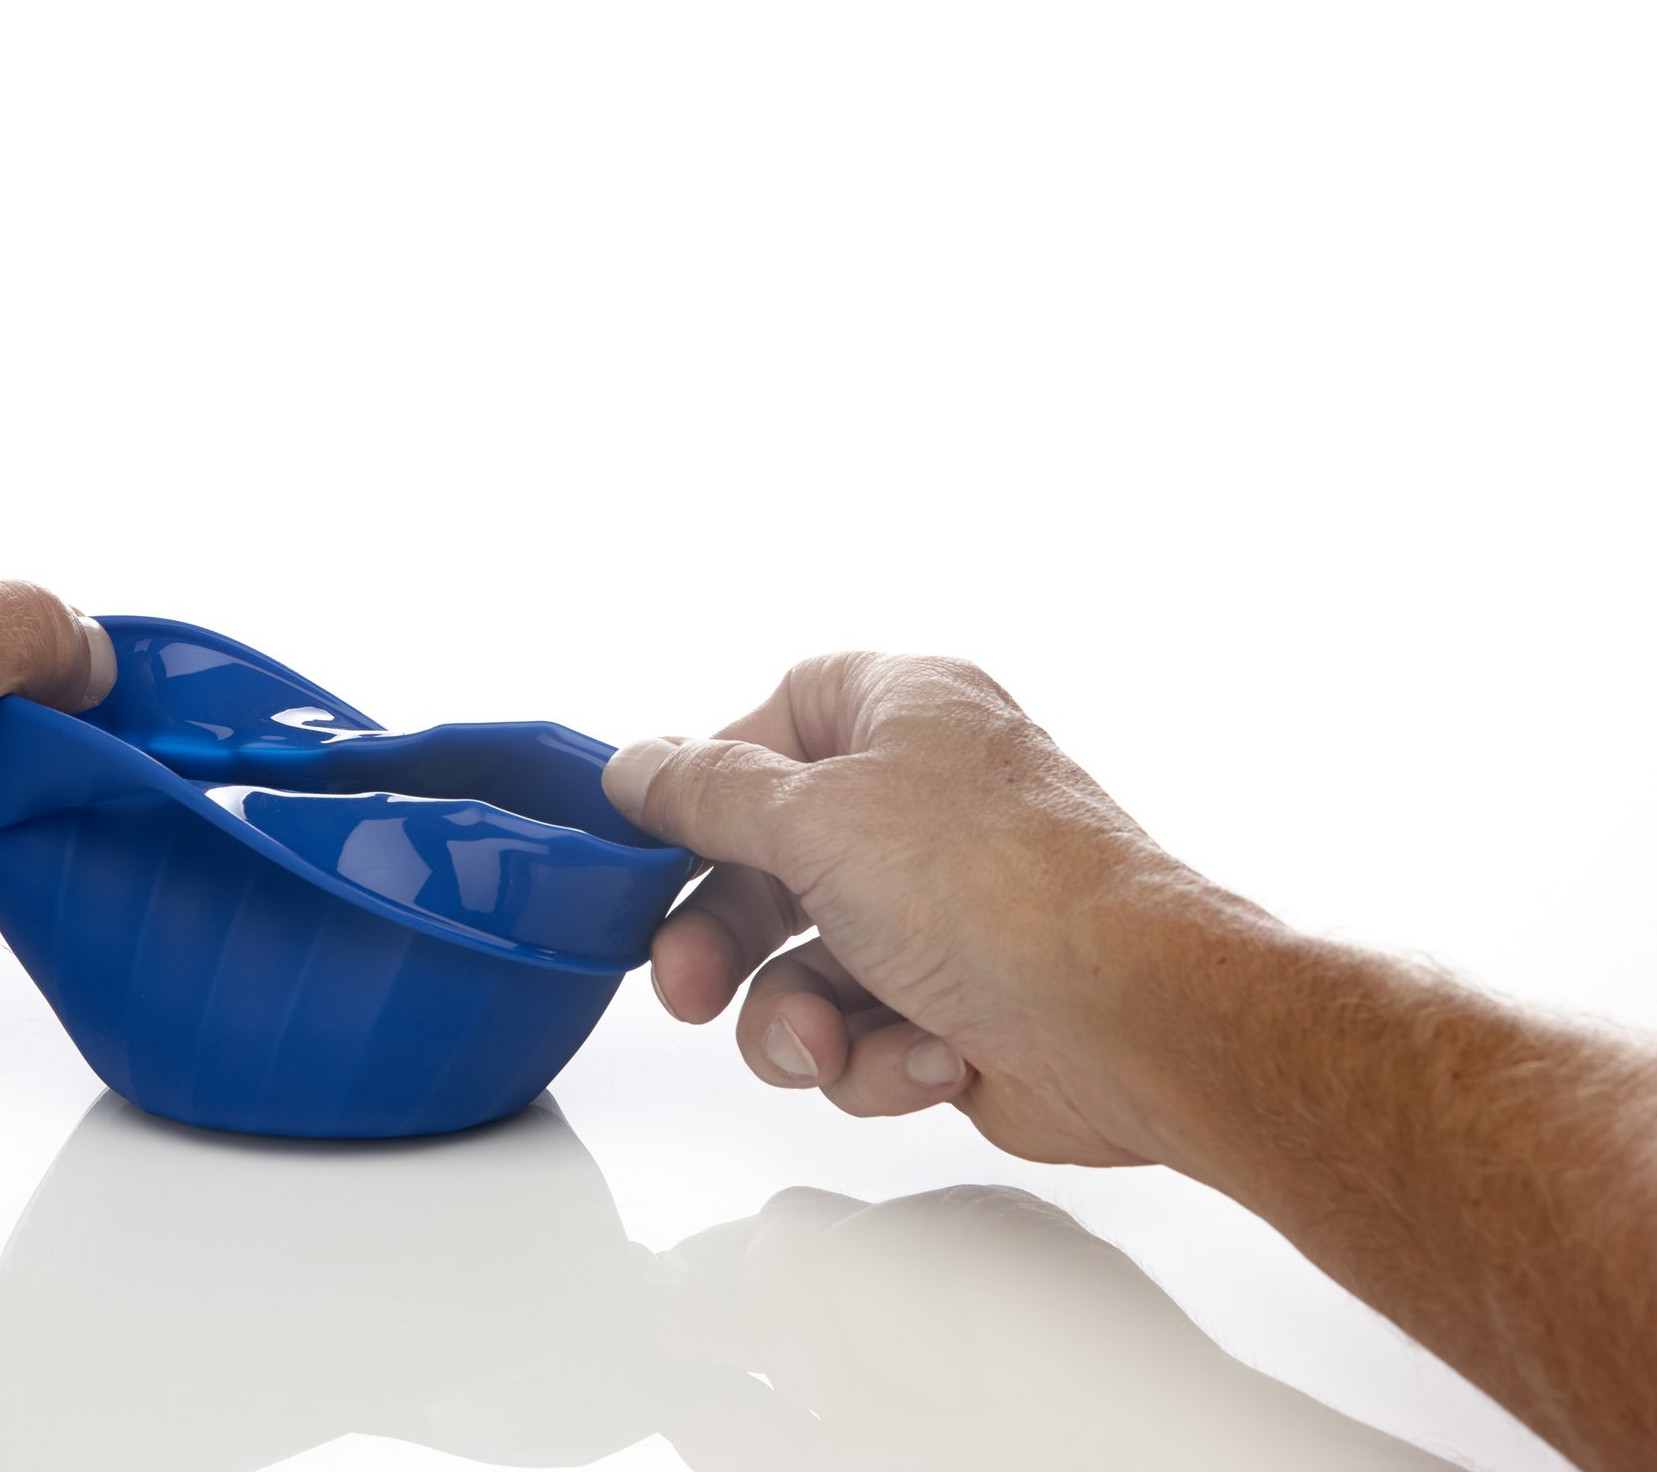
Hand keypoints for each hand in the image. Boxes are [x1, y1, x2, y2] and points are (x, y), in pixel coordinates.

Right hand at [601, 653, 1250, 1166]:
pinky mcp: (958, 1002)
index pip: (774, 722)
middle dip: (727, 942)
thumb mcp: (814, 819)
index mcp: (905, 713)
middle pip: (769, 863)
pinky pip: (863, 1030)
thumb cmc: (997, 893)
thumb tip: (637, 765)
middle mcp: (925, 799)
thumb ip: (708, 794)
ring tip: (827, 1046)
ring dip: (800, 1019)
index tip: (651, 845)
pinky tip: (931, 1057)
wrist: (1134, 1026)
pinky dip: (879, 1057)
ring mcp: (944, 907)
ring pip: (805, 966)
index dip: (709, 785)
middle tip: (688, 992)